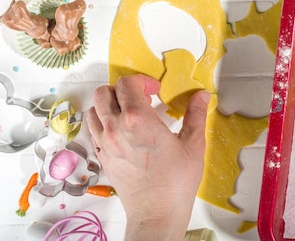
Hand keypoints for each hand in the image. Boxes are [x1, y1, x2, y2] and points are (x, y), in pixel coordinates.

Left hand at [86, 74, 212, 240]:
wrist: (156, 214)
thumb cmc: (175, 183)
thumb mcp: (193, 144)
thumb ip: (196, 115)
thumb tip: (201, 97)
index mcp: (137, 119)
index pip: (127, 83)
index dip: (142, 80)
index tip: (156, 89)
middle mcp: (115, 127)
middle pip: (105, 92)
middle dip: (124, 89)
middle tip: (143, 97)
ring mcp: (105, 143)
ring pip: (94, 109)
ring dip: (110, 104)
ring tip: (130, 111)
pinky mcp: (102, 156)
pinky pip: (93, 129)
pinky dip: (103, 121)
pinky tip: (122, 129)